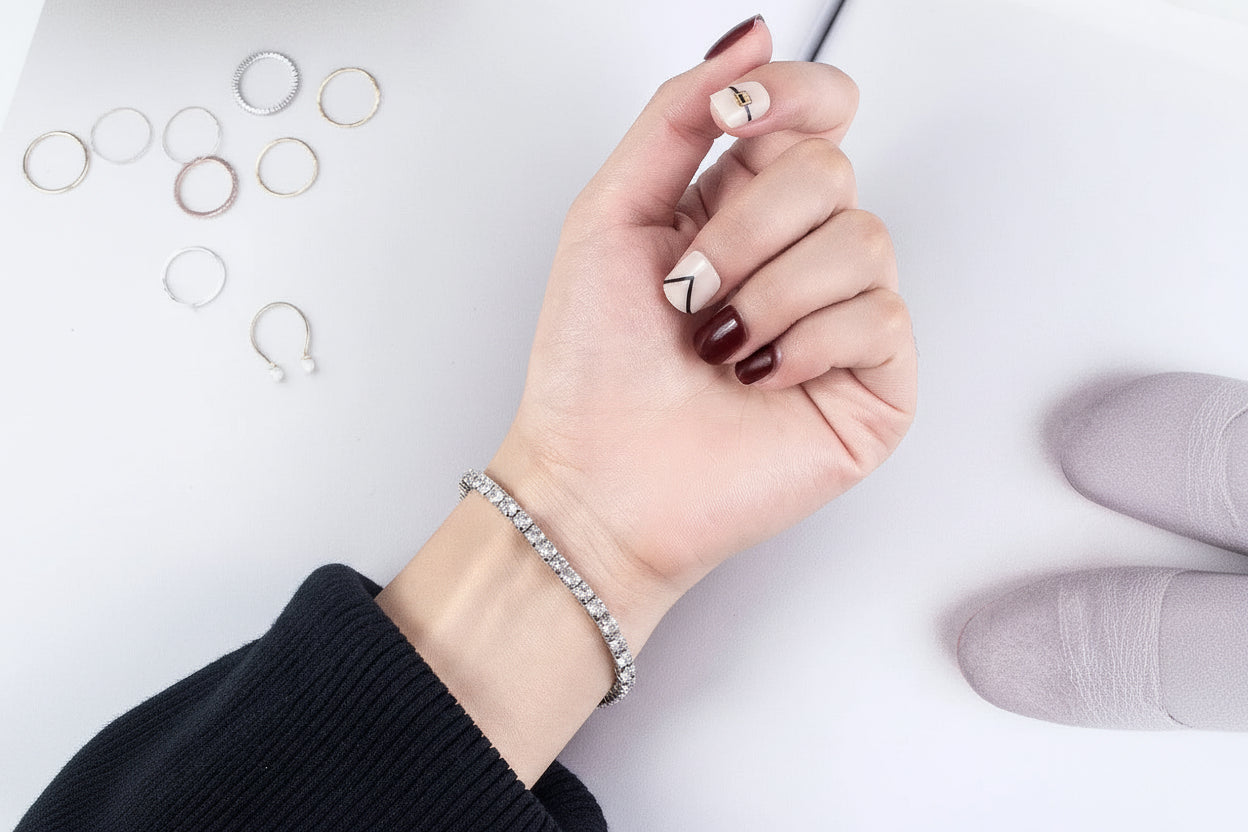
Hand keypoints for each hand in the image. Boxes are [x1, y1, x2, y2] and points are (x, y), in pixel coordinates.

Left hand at [490, 18, 917, 646]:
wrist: (597, 479)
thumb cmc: (592, 366)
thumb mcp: (611, 212)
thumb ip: (676, 117)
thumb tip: (750, 39)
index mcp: (741, 207)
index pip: (818, 111)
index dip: (792, 95)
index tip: (733, 121)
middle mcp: (798, 253)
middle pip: (831, 167)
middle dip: (743, 230)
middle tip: (688, 293)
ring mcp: (842, 317)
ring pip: (862, 236)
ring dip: (767, 292)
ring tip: (717, 345)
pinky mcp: (875, 380)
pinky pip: (877, 314)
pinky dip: (804, 343)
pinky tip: (760, 378)